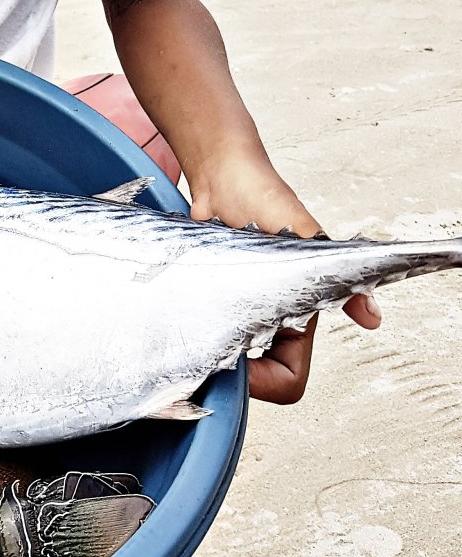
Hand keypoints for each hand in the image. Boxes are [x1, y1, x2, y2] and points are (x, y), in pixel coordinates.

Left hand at [188, 163, 380, 403]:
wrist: (221, 174)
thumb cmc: (262, 195)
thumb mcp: (302, 235)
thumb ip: (338, 276)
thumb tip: (371, 316)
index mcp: (298, 312)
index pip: (290, 378)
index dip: (268, 381)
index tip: (242, 361)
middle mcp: (269, 318)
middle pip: (259, 378)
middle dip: (237, 371)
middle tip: (210, 344)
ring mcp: (239, 310)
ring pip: (228, 359)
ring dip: (213, 350)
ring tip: (198, 324)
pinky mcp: (210, 299)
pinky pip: (203, 334)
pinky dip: (195, 332)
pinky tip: (185, 314)